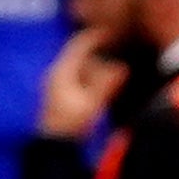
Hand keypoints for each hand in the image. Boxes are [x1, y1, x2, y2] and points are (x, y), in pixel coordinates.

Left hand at [35, 27, 127, 141]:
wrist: (55, 147)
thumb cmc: (70, 123)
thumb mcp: (91, 103)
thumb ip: (107, 84)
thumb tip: (123, 68)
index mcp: (61, 71)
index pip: (78, 45)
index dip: (95, 36)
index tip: (112, 30)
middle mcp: (59, 75)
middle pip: (82, 57)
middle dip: (101, 54)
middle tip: (120, 49)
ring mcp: (60, 87)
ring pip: (83, 70)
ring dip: (99, 69)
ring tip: (119, 69)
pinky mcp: (65, 99)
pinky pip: (82, 82)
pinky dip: (95, 81)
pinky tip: (108, 86)